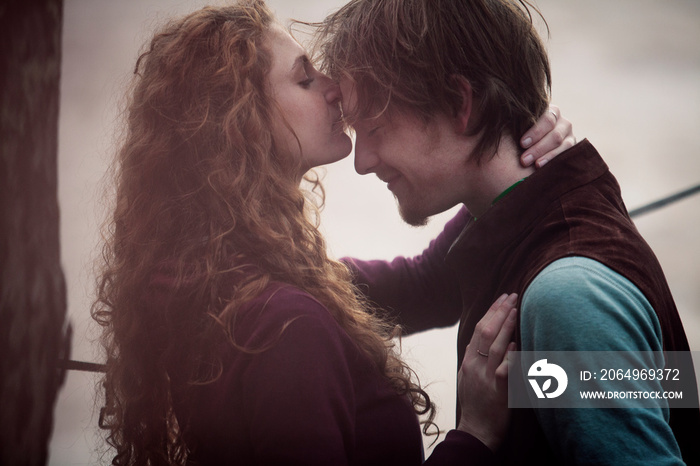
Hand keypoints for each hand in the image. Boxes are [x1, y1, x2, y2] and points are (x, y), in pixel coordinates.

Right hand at [457, 293, 517, 450]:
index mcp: (468, 361)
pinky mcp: (497, 391)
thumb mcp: (467, 379)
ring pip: (494, 346)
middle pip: (486, 332)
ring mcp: (484, 377)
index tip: (502, 298)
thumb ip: (472, 359)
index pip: (478, 329)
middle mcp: (474, 366)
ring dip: (506, 325)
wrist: (475, 432)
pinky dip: (509, 355)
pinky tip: (516, 343)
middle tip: (511, 295)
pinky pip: (503, 369)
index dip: (490, 312)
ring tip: (515, 308)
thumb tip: (477, 341)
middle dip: (499, 312)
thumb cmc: (475, 406)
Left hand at [519, 104, 575, 167]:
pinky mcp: (572, 147)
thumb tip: (499, 124)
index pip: (546, 119)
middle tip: (524, 160)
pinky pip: (567, 154)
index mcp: (549, 111)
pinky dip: (555, 161)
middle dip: (538, 148)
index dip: (535, 132)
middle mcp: (562, 121)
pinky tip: (544, 167)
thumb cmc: (520, 133)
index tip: (522, 144)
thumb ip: (517, 124)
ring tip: (536, 165)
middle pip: (555, 135)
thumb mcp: (520, 126)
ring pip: (563, 145)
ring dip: (548, 156)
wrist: (532, 144)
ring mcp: (568, 135)